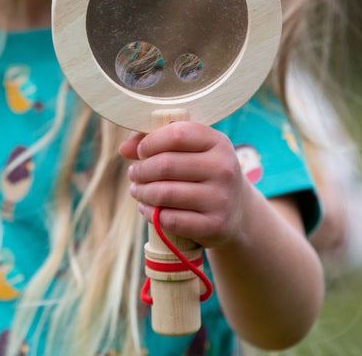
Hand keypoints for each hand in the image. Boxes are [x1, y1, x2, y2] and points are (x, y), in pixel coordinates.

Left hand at [119, 121, 248, 248]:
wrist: (237, 210)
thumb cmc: (204, 171)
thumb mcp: (191, 149)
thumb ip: (156, 140)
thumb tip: (124, 149)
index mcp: (218, 142)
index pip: (177, 134)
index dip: (151, 142)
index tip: (141, 151)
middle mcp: (224, 168)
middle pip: (166, 165)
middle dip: (141, 170)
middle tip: (133, 173)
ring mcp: (220, 199)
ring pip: (165, 193)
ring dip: (142, 192)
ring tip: (136, 190)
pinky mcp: (214, 226)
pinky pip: (170, 219)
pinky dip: (151, 213)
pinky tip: (146, 208)